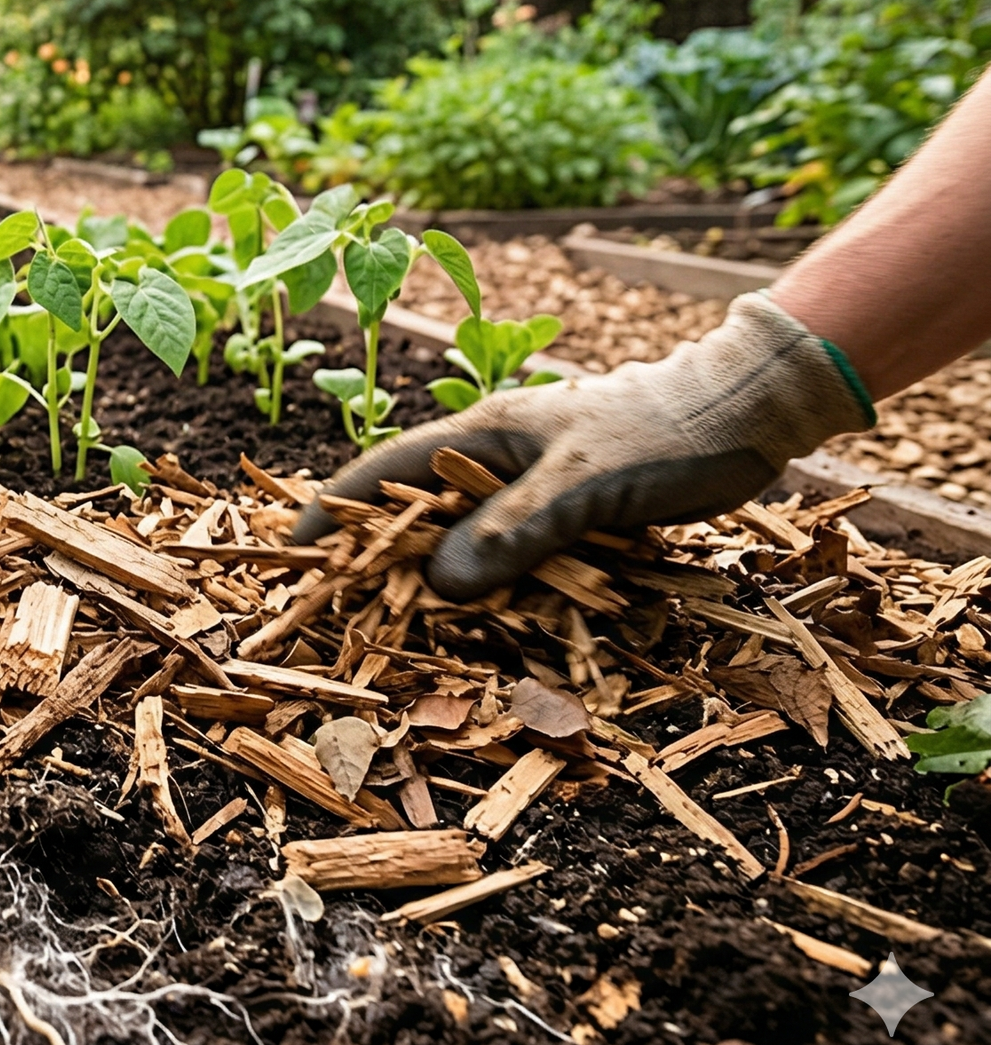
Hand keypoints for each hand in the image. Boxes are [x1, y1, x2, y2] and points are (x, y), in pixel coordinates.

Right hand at [291, 293, 873, 599]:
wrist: (750, 410)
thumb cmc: (665, 433)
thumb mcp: (584, 483)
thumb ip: (512, 531)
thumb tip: (438, 585)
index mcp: (478, 436)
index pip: (378, 476)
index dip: (331, 518)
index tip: (294, 561)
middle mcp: (493, 461)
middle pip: (412, 515)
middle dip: (374, 562)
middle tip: (342, 617)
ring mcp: (530, 486)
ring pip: (463, 541)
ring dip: (437, 584)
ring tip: (404, 635)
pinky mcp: (568, 512)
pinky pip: (515, 557)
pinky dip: (496, 589)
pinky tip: (493, 625)